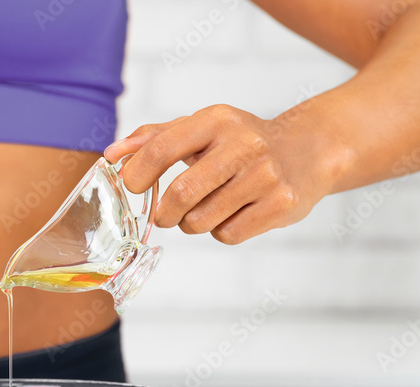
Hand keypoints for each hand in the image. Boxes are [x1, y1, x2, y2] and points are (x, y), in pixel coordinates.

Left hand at [104, 104, 344, 244]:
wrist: (308, 151)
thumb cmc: (240, 142)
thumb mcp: (201, 128)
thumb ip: (153, 138)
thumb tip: (111, 155)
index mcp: (217, 120)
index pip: (162, 148)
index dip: (138, 174)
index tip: (133, 186)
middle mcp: (244, 144)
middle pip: (181, 194)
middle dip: (164, 213)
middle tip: (166, 214)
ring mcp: (265, 176)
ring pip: (201, 221)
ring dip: (192, 224)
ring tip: (208, 208)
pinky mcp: (281, 205)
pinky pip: (227, 235)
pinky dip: (220, 232)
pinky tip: (234, 214)